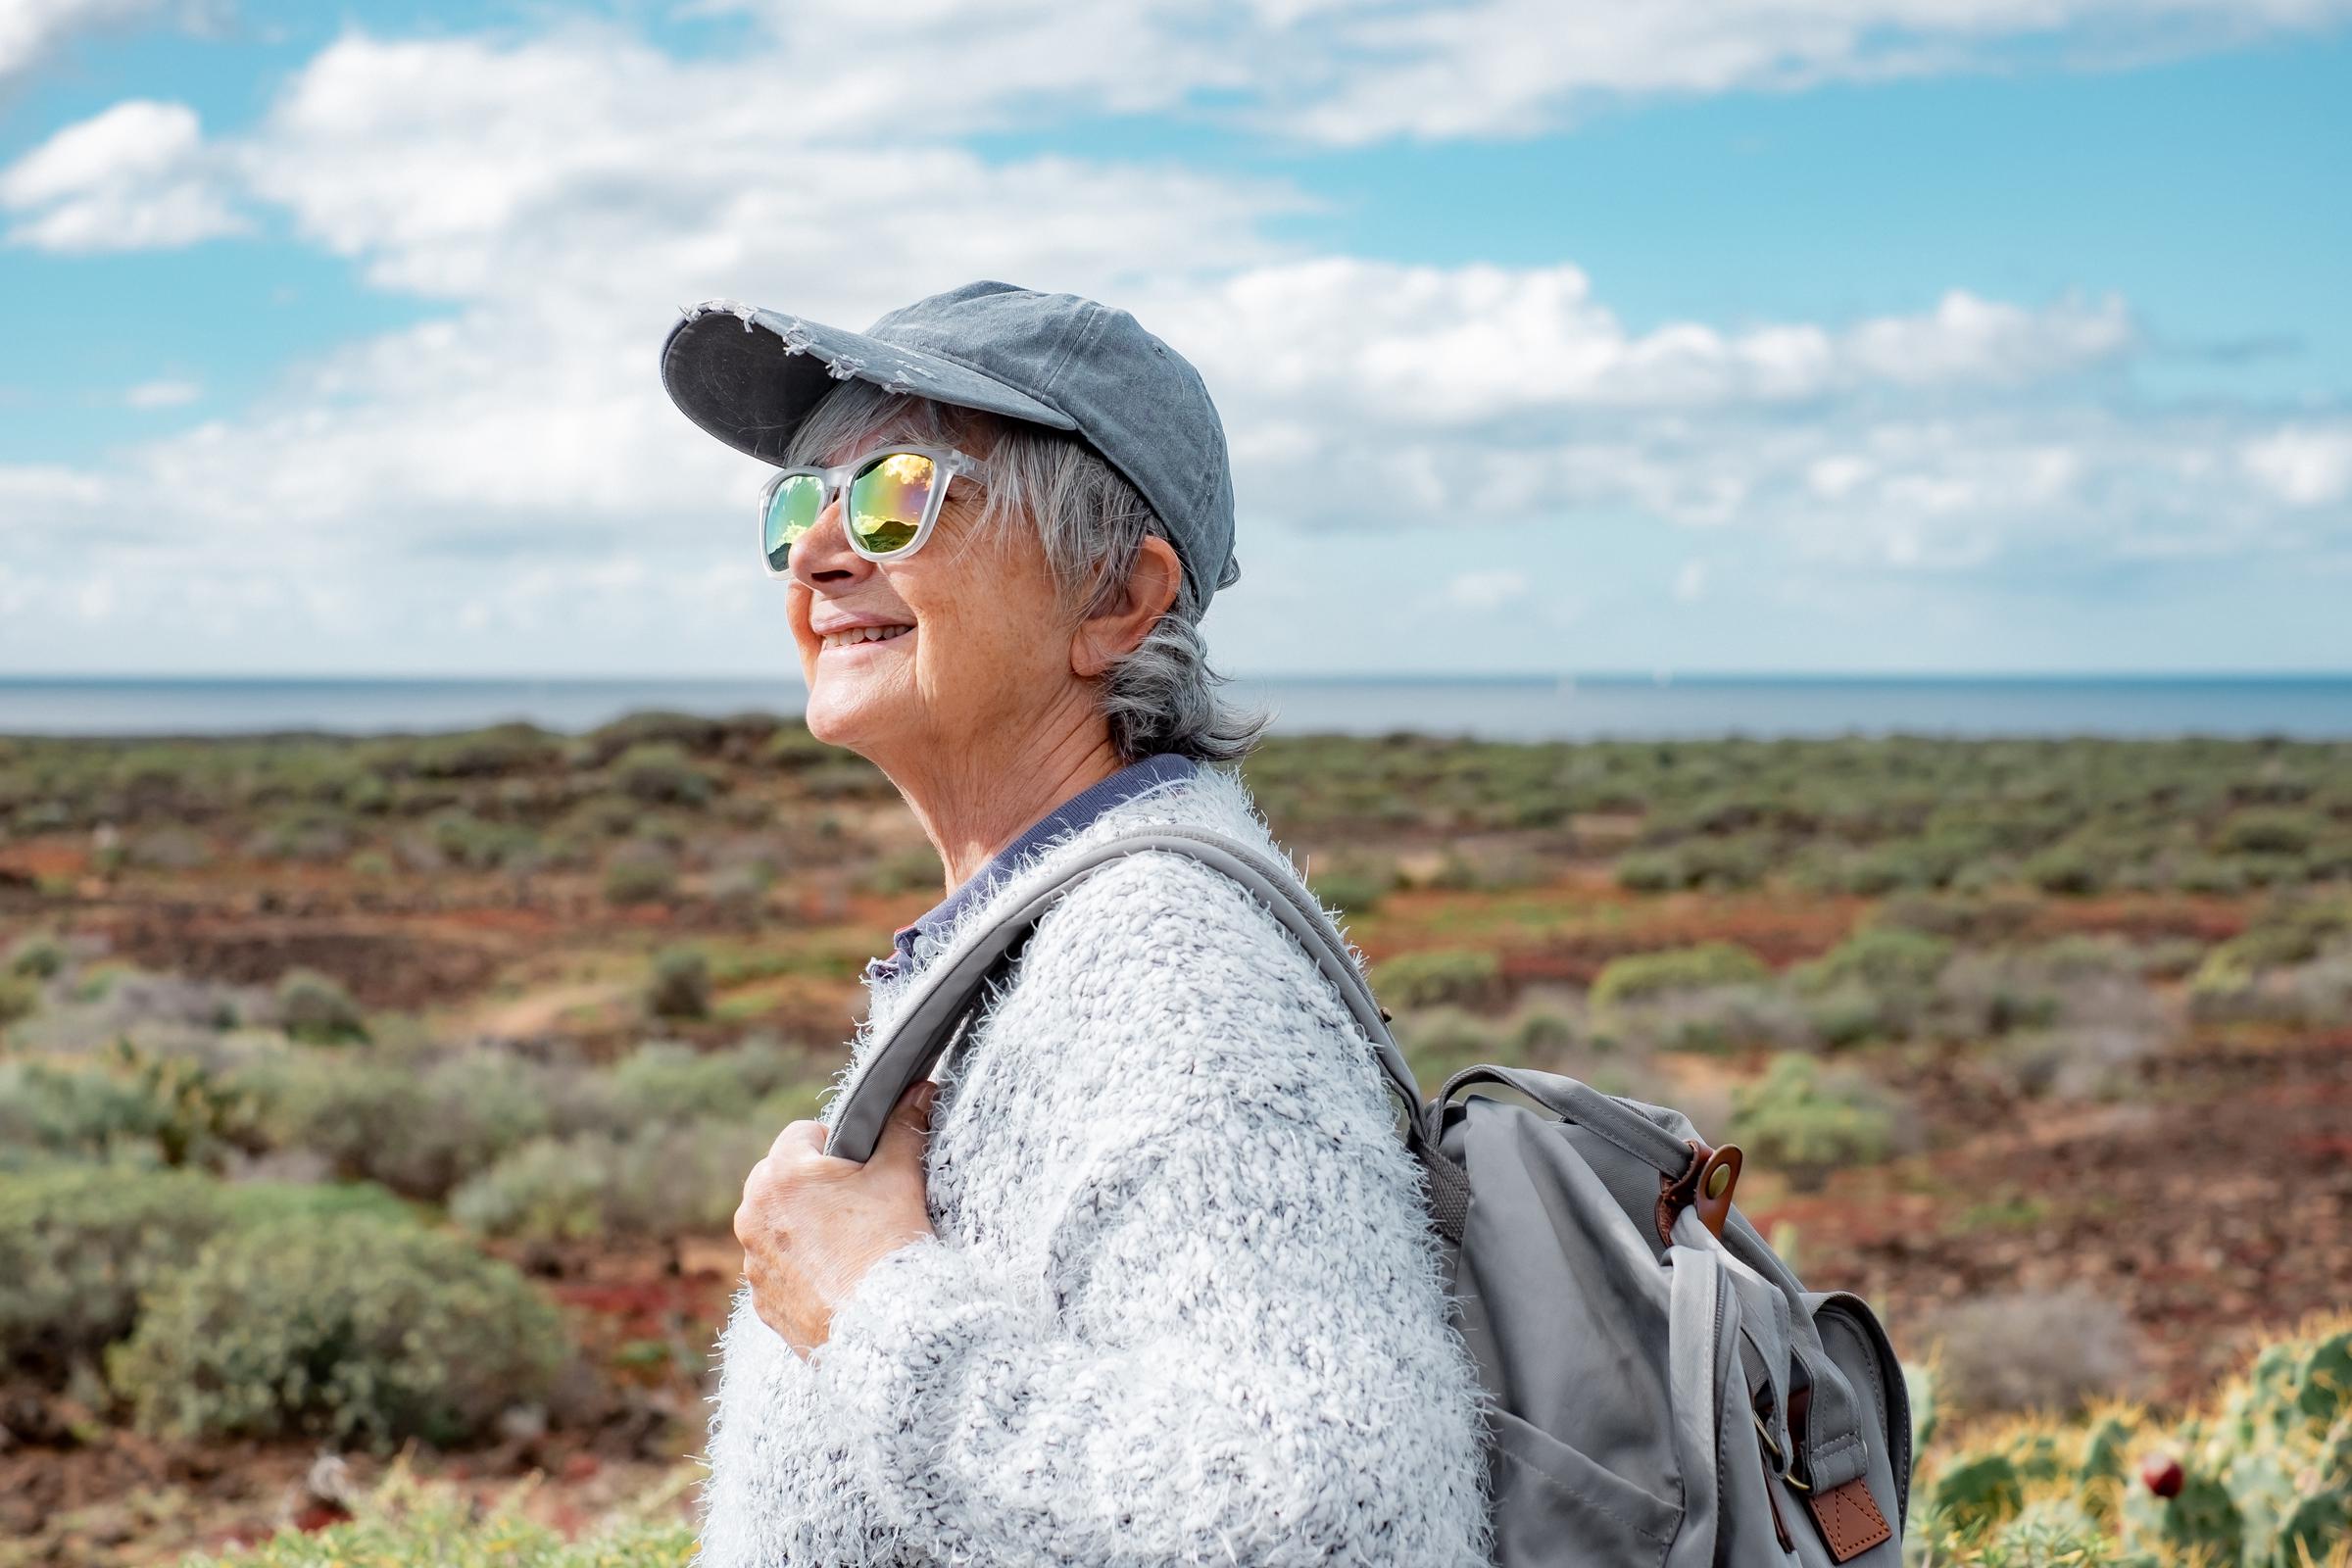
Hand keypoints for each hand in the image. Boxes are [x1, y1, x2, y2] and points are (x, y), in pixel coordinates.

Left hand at [735, 1078, 939, 1357]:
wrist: (884, 1328)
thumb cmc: (889, 1244)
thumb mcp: (901, 1176)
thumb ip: (905, 1126)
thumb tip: (920, 1087)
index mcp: (781, 1175)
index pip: (802, 1134)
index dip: (837, 1144)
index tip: (862, 1166)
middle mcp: (753, 1215)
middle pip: (780, 1178)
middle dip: (812, 1184)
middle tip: (856, 1202)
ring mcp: (754, 1262)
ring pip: (775, 1225)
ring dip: (801, 1226)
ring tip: (848, 1243)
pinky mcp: (761, 1301)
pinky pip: (777, 1270)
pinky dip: (799, 1268)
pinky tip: (836, 1277)